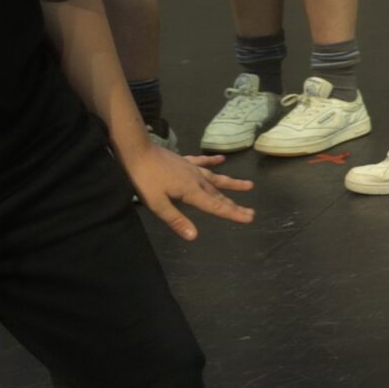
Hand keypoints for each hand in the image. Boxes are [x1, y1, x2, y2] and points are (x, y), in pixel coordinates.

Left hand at [120, 139, 253, 240]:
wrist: (137, 151)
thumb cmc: (144, 179)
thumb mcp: (157, 204)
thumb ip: (176, 219)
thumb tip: (194, 236)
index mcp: (192, 191)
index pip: (216, 206)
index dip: (233, 213)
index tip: (249, 218)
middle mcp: (197, 180)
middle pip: (219, 195)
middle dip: (234, 204)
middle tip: (251, 211)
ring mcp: (192, 168)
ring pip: (216, 178)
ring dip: (231, 183)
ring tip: (249, 185)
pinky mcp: (184, 161)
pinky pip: (202, 162)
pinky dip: (212, 161)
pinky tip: (221, 159)